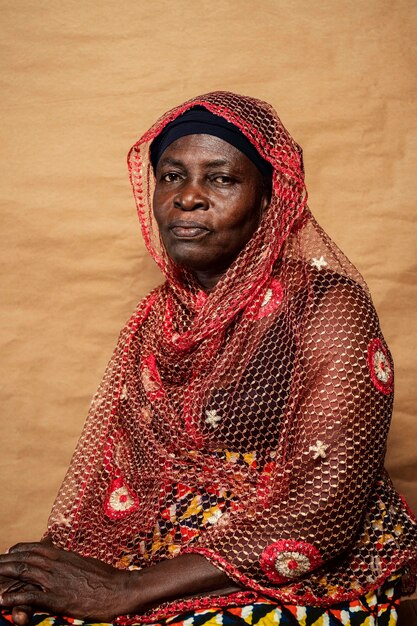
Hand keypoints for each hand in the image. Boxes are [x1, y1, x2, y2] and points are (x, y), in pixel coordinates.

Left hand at [0, 543, 138, 620]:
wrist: (119, 589)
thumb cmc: (106, 577)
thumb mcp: (86, 562)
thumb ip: (71, 560)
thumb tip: (66, 559)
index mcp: (63, 554)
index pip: (35, 548)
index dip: (19, 549)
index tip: (9, 552)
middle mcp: (56, 563)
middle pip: (24, 558)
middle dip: (5, 561)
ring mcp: (55, 579)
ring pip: (23, 572)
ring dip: (4, 574)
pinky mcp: (56, 596)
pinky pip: (29, 595)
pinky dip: (13, 597)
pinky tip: (1, 600)